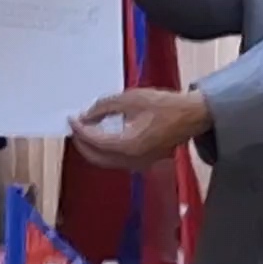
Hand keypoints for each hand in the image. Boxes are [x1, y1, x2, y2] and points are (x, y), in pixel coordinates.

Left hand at [68, 88, 210, 170]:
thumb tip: (87, 115)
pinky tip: (104, 136)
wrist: (190, 116)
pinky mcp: (143, 163)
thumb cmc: (165, 105)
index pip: (94, 141)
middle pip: (96, 157)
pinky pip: (117, 161)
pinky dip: (106, 151)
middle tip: (76, 127)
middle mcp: (131, 160)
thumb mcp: (131, 99)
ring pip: (105, 161)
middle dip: (82, 143)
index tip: (72, 119)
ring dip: (93, 148)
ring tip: (87, 130)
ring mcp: (138, 165)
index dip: (80, 129)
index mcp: (128, 145)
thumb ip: (105, 106)